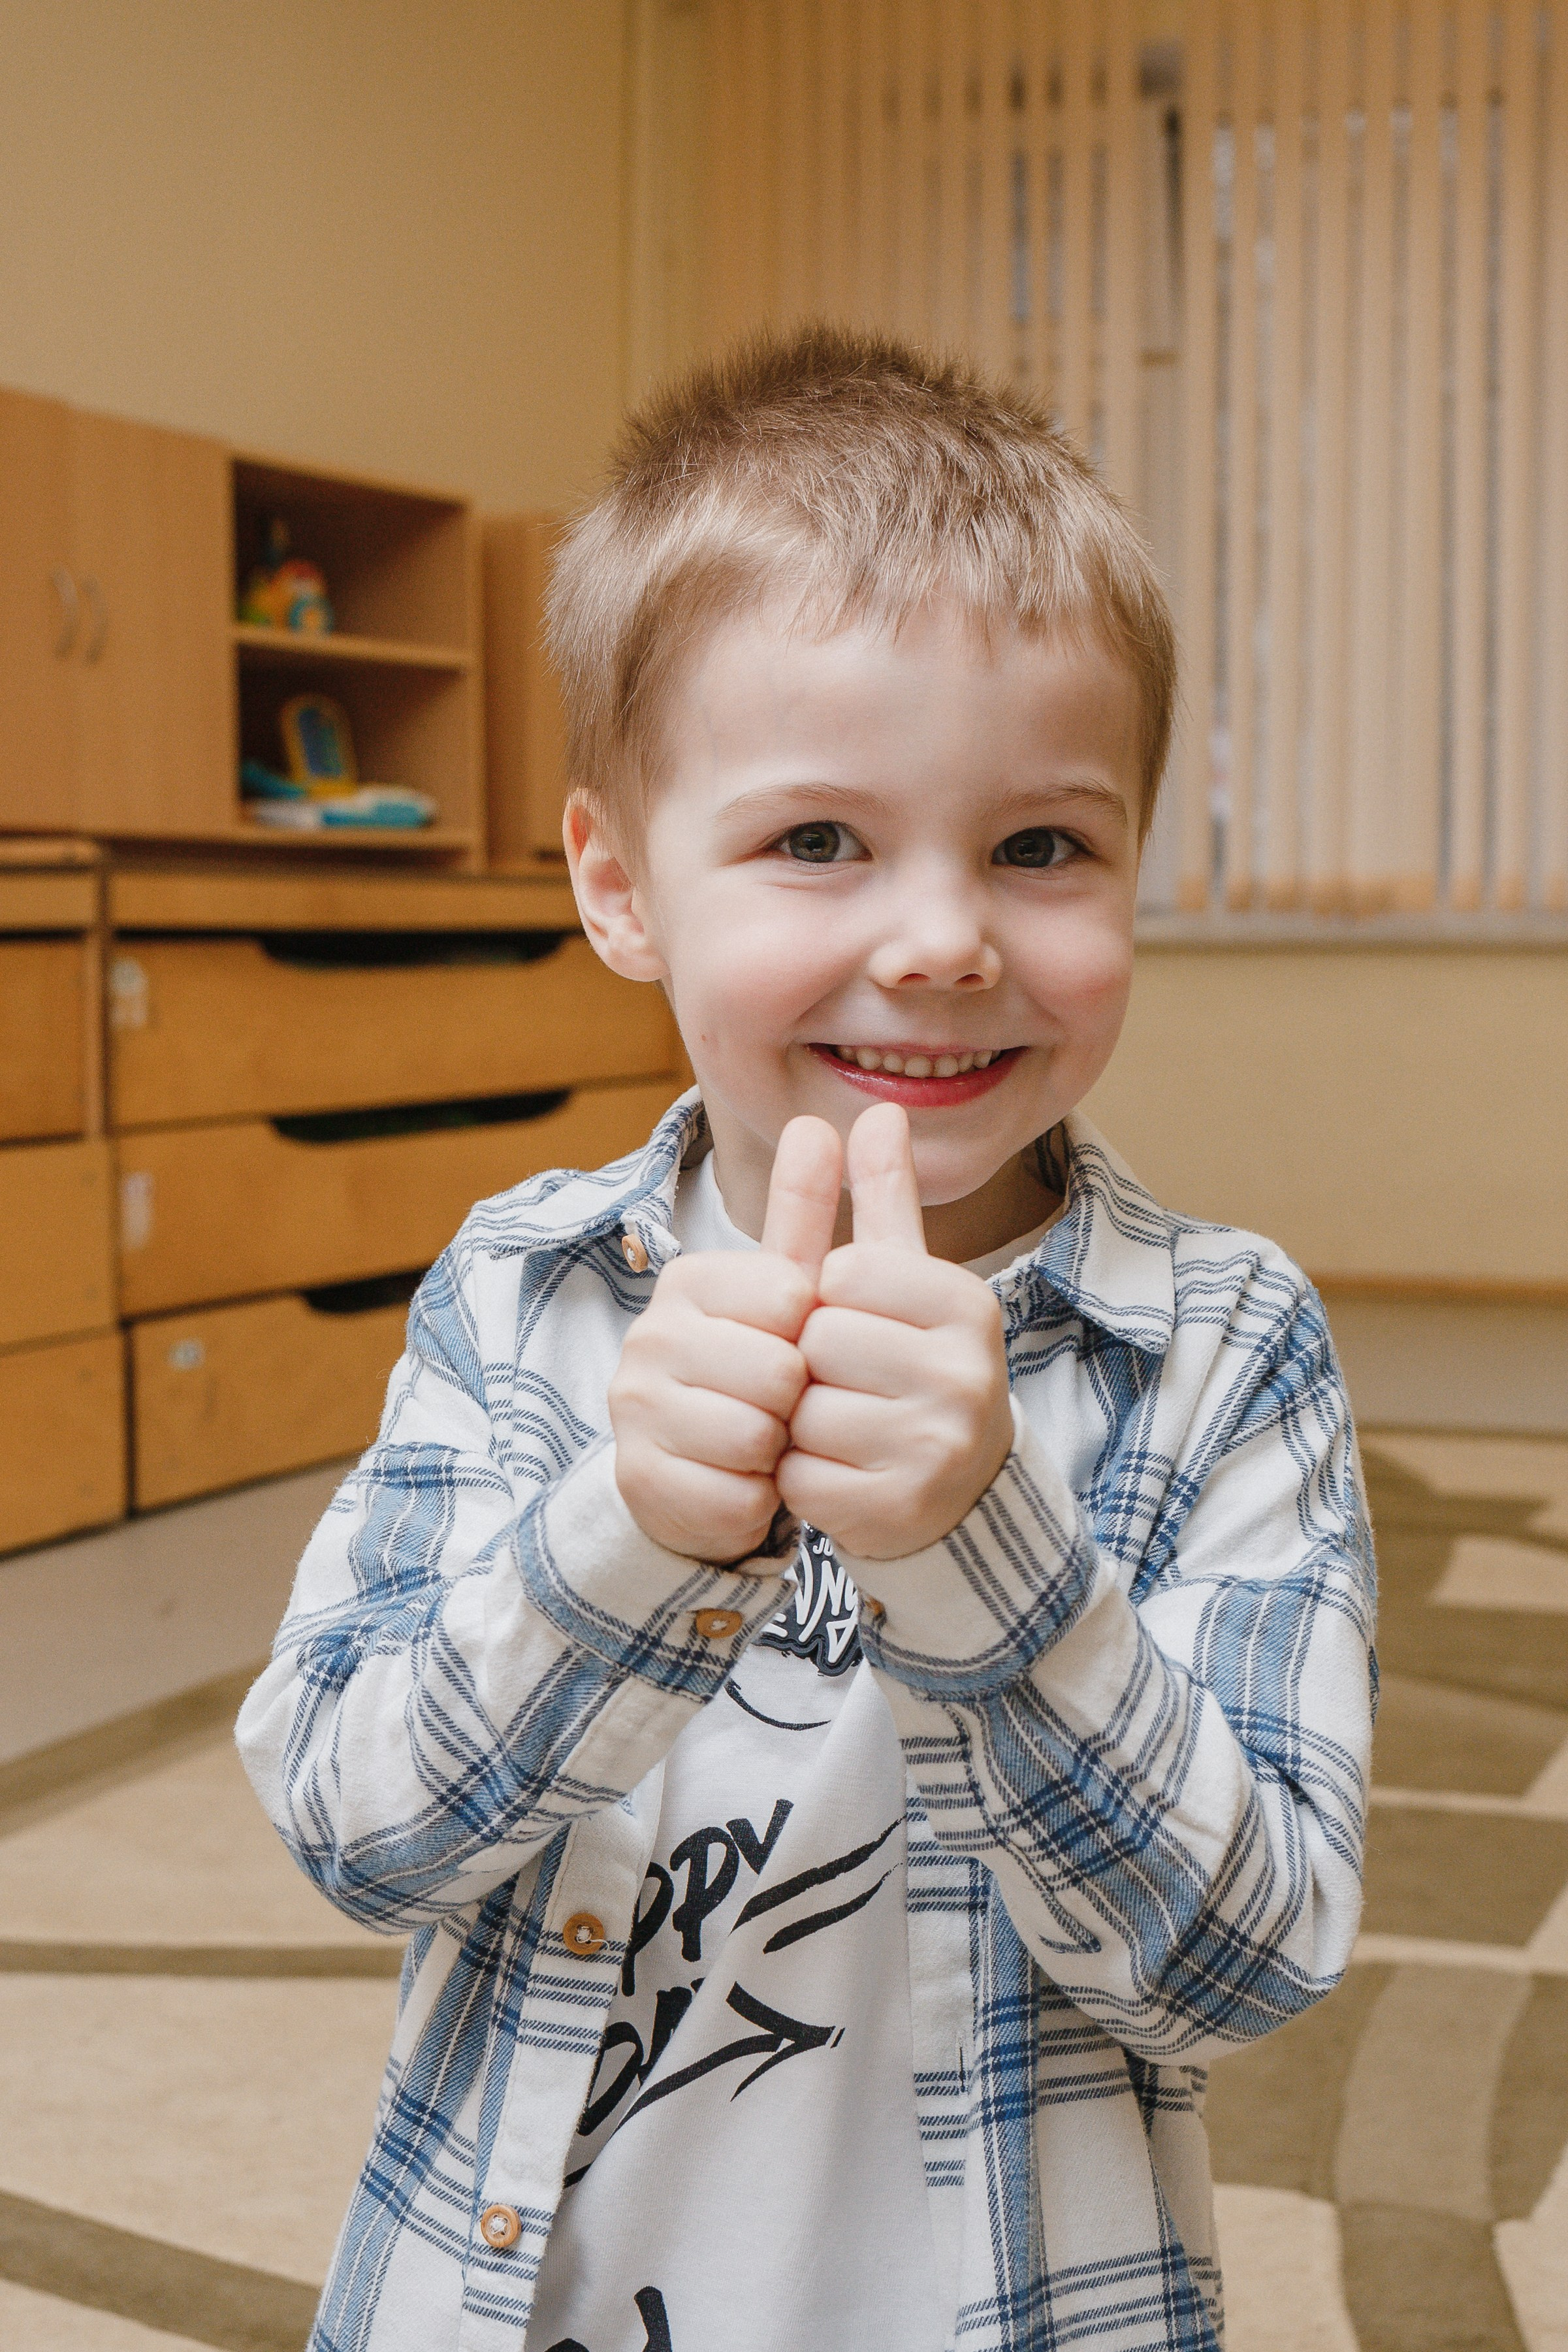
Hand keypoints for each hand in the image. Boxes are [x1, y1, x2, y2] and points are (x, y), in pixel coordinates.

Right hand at [609, 1118, 842, 1563]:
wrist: (695, 1473)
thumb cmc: (755, 1373)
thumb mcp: (787, 1292)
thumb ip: (803, 1210)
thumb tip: (820, 1118)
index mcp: (691, 1279)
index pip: (794, 1298)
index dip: (813, 1333)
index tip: (791, 1344)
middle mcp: (650, 1335)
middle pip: (779, 1371)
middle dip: (797, 1399)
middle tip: (777, 1404)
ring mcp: (634, 1408)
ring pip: (757, 1435)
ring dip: (776, 1451)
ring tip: (758, 1443)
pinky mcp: (638, 1479)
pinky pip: (736, 1495)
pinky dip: (753, 1499)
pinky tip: (737, 1481)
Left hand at [776, 1103, 1013, 1560]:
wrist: (956, 1485)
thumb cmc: (911, 1363)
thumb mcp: (902, 1278)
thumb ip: (886, 1197)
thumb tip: (880, 1108)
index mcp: (966, 1304)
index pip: (842, 1274)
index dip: (827, 1299)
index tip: (858, 1321)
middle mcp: (966, 1374)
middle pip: (818, 1342)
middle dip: (811, 1362)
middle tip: (846, 1381)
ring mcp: (938, 1446)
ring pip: (804, 1412)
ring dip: (801, 1422)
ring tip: (842, 1425)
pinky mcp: (902, 1509)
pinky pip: (801, 1478)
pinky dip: (801, 1477)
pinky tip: (839, 1471)